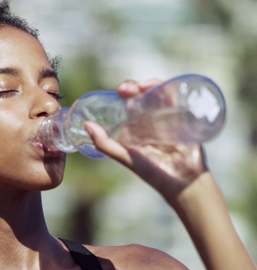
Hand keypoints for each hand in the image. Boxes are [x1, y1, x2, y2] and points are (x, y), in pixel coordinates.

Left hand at [84, 79, 208, 200]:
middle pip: (144, 95)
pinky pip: (180, 99)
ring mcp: (170, 117)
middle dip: (134, 87)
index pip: (129, 104)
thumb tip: (86, 125)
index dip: (123, 95)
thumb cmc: (153, 172)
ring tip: (142, 86)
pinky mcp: (186, 117)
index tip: (118, 92)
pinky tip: (164, 88)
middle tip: (126, 89)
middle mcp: (154, 120)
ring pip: (161, 94)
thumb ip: (105, 144)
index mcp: (138, 127)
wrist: (183, 182)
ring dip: (151, 85)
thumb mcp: (125, 156)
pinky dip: (172, 89)